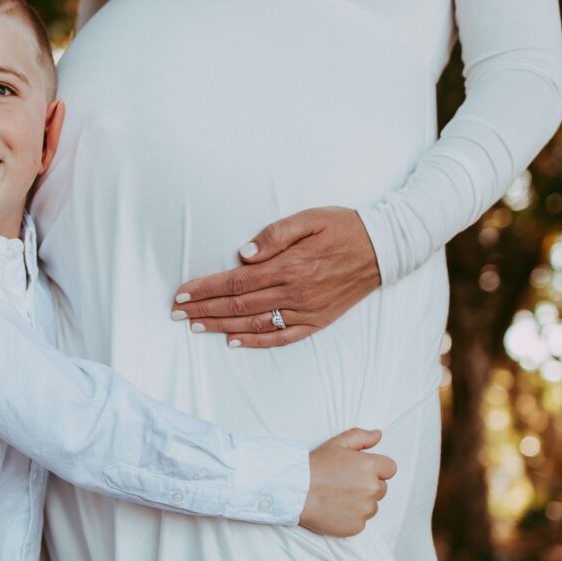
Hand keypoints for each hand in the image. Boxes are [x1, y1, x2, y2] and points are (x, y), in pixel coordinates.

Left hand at [171, 207, 380, 347]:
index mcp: (289, 265)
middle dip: (204, 309)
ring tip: (195, 327)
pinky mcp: (317, 321)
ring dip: (221, 326)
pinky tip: (233, 342)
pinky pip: (281, 337)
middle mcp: (295, 292)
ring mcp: (306, 310)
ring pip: (254, 323)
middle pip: (238, 305)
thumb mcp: (310, 218)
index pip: (236, 281)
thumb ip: (274, 235)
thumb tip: (243, 254)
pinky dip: (256, 342)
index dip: (206, 288)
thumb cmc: (344, 227)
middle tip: (177, 313)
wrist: (384, 248)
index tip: (182, 293)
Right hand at [299, 428, 395, 536]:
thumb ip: (361, 437)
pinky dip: (352, 517)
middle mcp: (372, 489)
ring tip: (338, 496)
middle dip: (367, 485)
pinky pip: (361, 521)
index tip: (359, 471)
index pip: (390, 469)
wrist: (295, 491)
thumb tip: (378, 435)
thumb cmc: (315, 466)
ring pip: (372, 506)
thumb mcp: (337, 443)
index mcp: (370, 466)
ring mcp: (365, 509)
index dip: (375, 468)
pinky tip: (336, 508)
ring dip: (361, 502)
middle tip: (344, 483)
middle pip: (381, 488)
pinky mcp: (357, 526)